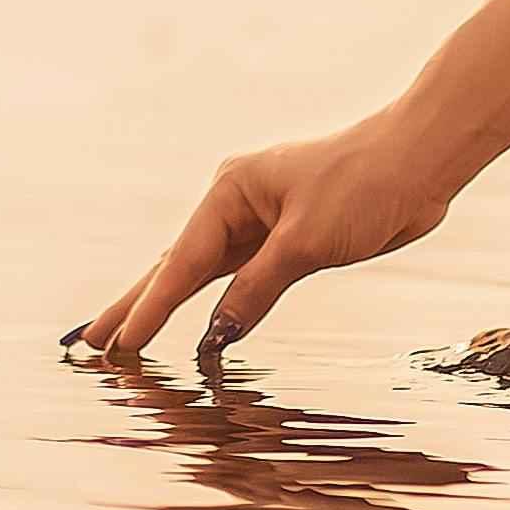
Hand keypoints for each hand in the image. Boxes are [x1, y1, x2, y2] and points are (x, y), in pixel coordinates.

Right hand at [65, 112, 461, 360]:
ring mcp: (259, 224)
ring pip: (202, 276)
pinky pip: (237, 281)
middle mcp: (235, 206)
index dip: (148, 310)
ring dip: (166, 307)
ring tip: (123, 338)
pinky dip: (213, 305)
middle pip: (174, 265)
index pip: (180, 262)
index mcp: (230, 191)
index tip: (116, 348)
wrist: (420, 161)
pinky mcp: (285, 242)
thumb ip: (256, 290)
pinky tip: (197, 326)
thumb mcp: (306, 241)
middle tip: (89, 344)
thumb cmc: (364, 183)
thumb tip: (214, 337)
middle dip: (133, 306)